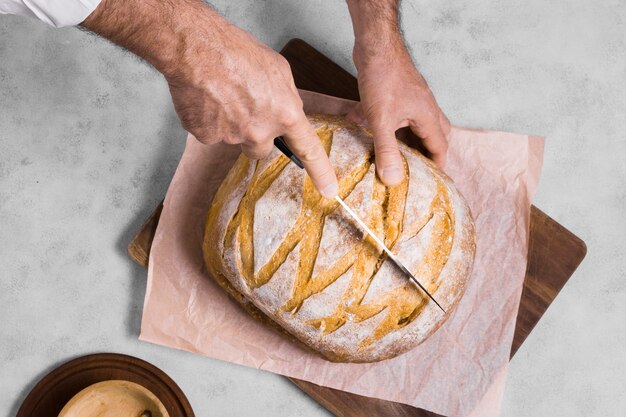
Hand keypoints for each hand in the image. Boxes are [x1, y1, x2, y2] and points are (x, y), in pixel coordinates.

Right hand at [82, 0, 337, 197]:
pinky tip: (207, 99)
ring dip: (232, 124)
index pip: (308, 149)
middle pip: (262, 148)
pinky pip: (212, 134)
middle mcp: (259, 131)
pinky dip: (209, 120)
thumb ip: (287, 96)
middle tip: (245, 108)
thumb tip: (289, 111)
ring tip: (223, 95)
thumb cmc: (237, 51)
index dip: (320, 171)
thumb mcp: (278, 69)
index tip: (329, 189)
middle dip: (256, 134)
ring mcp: (231, 137)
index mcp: (284, 113)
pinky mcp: (206, 136)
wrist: (196, 48)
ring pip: (236, 140)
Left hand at [345, 0, 450, 184]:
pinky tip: (365, 126)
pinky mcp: (400, 92)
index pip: (440, 148)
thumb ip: (387, 151)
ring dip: (405, 140)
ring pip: (415, 125)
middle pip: (434, 136)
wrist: (376, 45)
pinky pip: (399, 114)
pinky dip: (388, 124)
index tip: (432, 182)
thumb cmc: (383, 78)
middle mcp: (425, 108)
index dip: (437, 166)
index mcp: (428, 117)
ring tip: (392, 154)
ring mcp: (413, 98)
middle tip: (415, 170)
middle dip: (426, 154)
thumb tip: (393, 179)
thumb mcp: (382, 121)